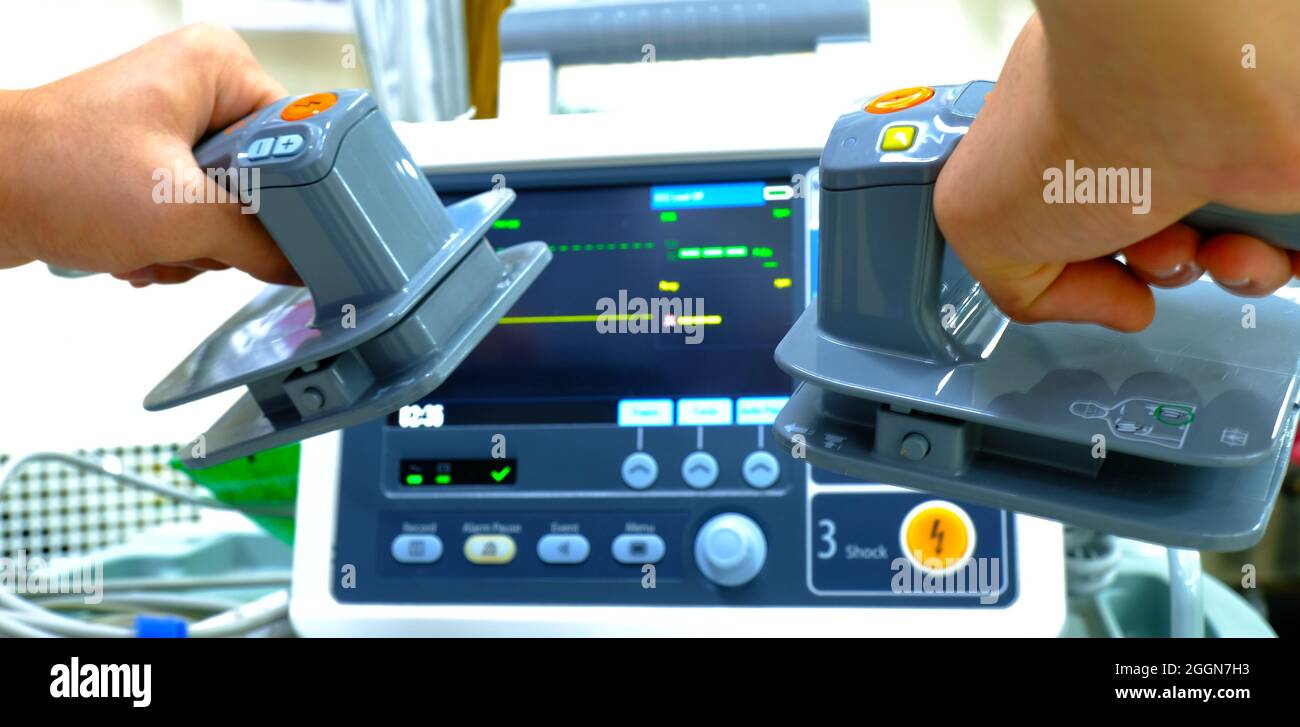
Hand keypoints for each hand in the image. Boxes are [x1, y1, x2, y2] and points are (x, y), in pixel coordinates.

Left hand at [0, 23, 298, 286]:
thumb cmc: (53, 171)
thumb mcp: (182, 214)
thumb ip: (259, 243)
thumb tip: (303, 266)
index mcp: (219, 67)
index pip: (302, 136)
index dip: (297, 194)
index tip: (282, 230)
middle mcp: (199, 88)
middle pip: (266, 182)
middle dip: (228, 230)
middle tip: (191, 235)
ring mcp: (172, 127)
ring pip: (229, 211)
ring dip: (193, 247)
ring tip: (150, 244)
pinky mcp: (149, 163)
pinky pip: (193, 219)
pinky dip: (169, 247)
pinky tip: (135, 251)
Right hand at [934, 1, 1299, 330]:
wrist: (1176, 84)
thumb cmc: (1074, 118)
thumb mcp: (978, 226)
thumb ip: (1022, 289)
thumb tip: (1114, 306)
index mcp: (1070, 142)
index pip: (1077, 227)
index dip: (1075, 265)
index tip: (1073, 261)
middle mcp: (1145, 145)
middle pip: (1157, 251)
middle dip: (1147, 270)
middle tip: (1136, 245)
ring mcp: (1215, 157)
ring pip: (1225, 258)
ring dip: (1211, 274)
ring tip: (1193, 246)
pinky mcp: (1277, 182)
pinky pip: (1285, 255)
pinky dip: (1265, 270)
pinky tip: (1241, 248)